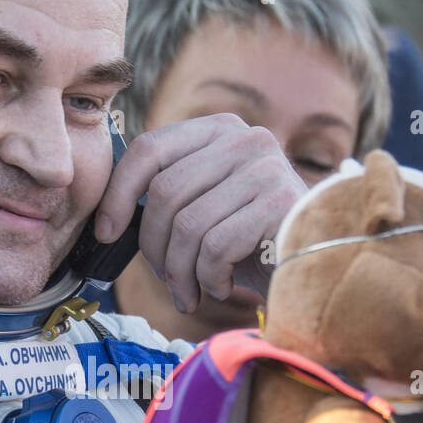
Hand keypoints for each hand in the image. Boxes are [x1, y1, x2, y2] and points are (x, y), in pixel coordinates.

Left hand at [94, 114, 305, 313]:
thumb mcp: (208, 206)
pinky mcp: (279, 203)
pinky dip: (210, 278)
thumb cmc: (252, 242)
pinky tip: (223, 287)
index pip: (149, 148)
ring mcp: (265, 167)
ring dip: (180, 272)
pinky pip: (216, 247)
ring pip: (187, 225)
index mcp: (219, 130)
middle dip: (154, 248)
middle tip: (165, 279)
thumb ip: (171, 194)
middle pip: (164, 193)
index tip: (105, 232)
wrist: (316, 266)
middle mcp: (245, 138)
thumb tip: (109, 217)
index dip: (118, 193)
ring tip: (190, 292)